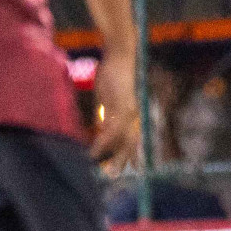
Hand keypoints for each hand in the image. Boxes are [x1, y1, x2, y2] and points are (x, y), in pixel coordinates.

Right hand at [92, 48, 141, 171]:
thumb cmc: (112, 72)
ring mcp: (130, 112)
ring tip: (104, 171)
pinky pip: (111, 131)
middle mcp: (135, 114)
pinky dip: (102, 143)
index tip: (135, 169)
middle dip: (124, 160)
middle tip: (116, 176)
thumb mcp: (107, 97)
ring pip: (123, 141)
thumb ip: (105, 113)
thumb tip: (99, 127)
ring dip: (113, 157)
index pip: (135, 137)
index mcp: (134, 112)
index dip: (134, 153)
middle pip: (132, 143)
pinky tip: (94, 153)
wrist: (120, 54)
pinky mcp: (122, 107)